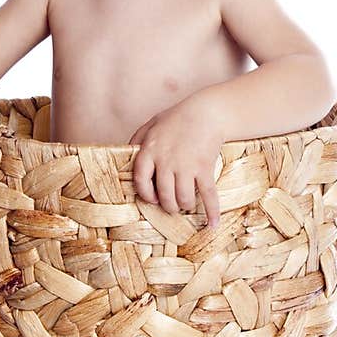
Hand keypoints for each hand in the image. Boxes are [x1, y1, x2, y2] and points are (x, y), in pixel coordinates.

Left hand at [128, 97, 223, 227]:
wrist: (207, 112)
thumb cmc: (177, 118)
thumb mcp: (151, 125)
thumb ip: (136, 141)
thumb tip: (124, 158)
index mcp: (149, 150)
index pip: (140, 181)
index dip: (145, 194)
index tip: (152, 199)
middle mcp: (166, 161)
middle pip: (163, 195)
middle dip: (169, 205)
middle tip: (172, 206)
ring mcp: (186, 166)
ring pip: (183, 199)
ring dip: (185, 206)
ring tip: (186, 205)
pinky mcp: (204, 168)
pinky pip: (208, 195)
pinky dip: (212, 212)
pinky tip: (213, 224)